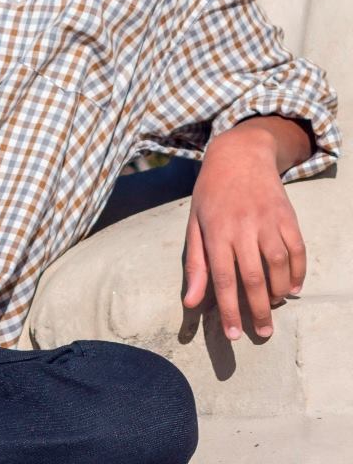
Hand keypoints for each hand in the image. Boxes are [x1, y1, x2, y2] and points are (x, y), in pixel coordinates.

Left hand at [182, 119, 307, 339]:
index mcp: (215, 230)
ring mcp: (267, 220)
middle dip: (258, 310)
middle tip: (263, 333)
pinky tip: (293, 288)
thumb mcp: (195, 224)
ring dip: (279, 292)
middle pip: (253, 276)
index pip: (222, 277)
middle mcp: (242, 226)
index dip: (228, 309)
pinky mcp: (287, 215)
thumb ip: (195, 264)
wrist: (239, 155)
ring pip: (279, 265)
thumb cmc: (211, 193)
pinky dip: (298, 272)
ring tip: (273, 306)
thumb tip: (191, 303)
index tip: (234, 336)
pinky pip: (298, 250)